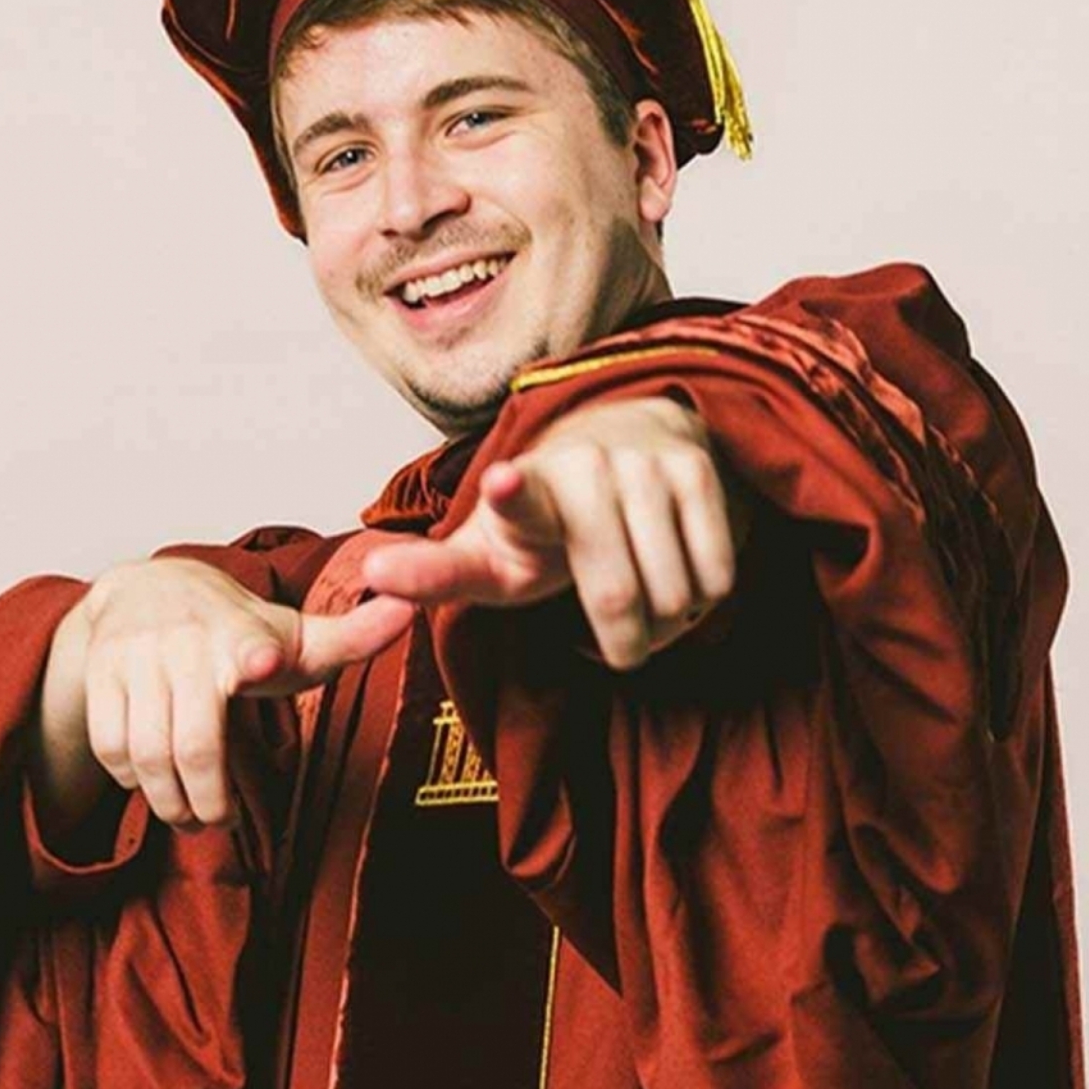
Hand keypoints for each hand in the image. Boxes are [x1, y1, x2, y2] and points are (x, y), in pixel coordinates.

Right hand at [35, 559, 413, 829]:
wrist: (144, 590)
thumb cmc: (235, 629)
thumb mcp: (295, 635)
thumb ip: (353, 636)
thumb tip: (410, 609)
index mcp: (243, 634)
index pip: (250, 643)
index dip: (256, 655)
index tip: (263, 661)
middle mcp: (185, 642)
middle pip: (192, 744)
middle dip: (207, 800)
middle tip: (220, 823)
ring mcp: (136, 658)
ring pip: (146, 754)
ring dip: (168, 801)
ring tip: (189, 816)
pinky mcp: (99, 675)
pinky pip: (110, 747)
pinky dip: (130, 778)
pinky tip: (151, 783)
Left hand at [359, 396, 744, 669]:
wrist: (622, 443)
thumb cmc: (547, 523)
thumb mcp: (490, 554)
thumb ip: (433, 574)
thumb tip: (373, 575)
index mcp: (520, 490)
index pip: (515, 495)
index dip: (511, 495)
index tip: (502, 483)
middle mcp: (585, 466)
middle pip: (616, 598)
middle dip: (619, 644)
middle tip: (607, 645)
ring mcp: (646, 463)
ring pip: (675, 596)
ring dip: (663, 627)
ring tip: (640, 601)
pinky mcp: (699, 470)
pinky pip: (715, 578)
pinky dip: (698, 604)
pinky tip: (674, 579)